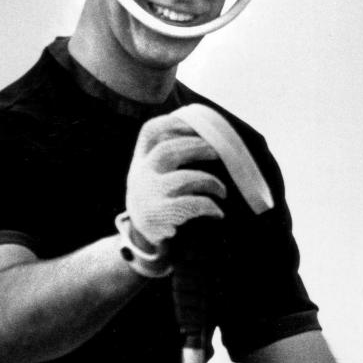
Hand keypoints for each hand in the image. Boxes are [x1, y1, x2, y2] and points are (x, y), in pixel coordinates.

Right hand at [123, 113, 226, 265]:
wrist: (142, 239)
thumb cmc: (156, 200)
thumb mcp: (152, 175)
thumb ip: (167, 156)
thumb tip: (206, 134)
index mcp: (140, 161)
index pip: (149, 132)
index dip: (172, 123)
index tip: (194, 124)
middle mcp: (140, 175)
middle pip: (167, 151)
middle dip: (196, 147)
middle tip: (217, 152)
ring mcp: (148, 196)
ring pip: (182, 178)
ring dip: (209, 181)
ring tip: (222, 190)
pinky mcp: (159, 216)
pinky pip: (190, 205)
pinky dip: (208, 206)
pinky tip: (217, 212)